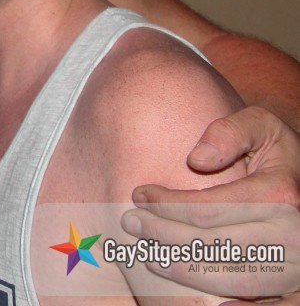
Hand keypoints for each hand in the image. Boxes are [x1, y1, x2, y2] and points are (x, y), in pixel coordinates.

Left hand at [121, 106, 299, 301]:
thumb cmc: (279, 155)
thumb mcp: (262, 126)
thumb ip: (228, 132)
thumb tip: (196, 160)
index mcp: (280, 196)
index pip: (207, 210)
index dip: (166, 206)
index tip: (138, 195)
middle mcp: (291, 235)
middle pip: (213, 245)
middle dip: (163, 236)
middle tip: (130, 225)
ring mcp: (296, 264)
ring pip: (232, 279)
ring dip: (184, 271)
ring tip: (149, 255)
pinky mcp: (295, 283)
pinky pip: (266, 302)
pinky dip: (237, 305)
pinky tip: (204, 298)